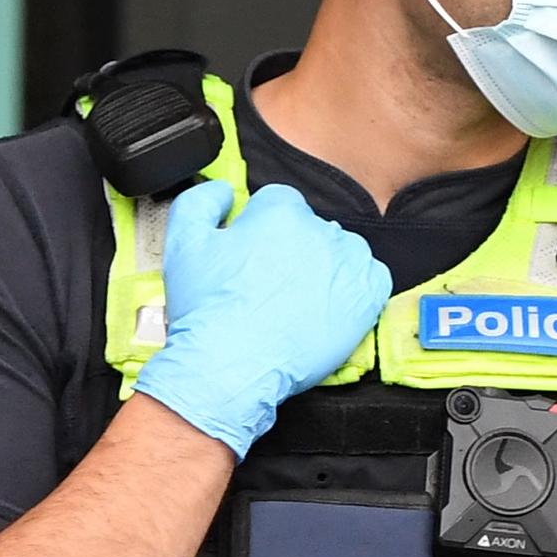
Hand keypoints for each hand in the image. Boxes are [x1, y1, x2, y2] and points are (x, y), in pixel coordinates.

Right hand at [136, 180, 390, 452]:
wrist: (231, 364)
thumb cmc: (207, 308)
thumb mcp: (183, 242)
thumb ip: (202, 201)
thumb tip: (225, 191)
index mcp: (281, 211)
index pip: (280, 204)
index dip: (263, 229)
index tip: (254, 257)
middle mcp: (321, 231)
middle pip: (312, 228)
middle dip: (294, 250)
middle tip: (272, 286)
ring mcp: (348, 264)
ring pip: (343, 252)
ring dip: (327, 267)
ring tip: (299, 300)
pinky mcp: (367, 298)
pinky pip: (373, 278)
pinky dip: (356, 289)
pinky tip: (330, 306)